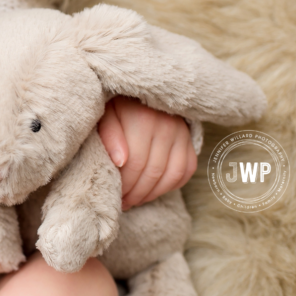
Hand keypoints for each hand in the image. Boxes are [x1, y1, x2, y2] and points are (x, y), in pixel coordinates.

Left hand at [97, 96, 196, 210]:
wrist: (142, 92)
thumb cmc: (118, 106)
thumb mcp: (106, 114)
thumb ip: (109, 136)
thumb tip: (120, 162)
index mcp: (142, 119)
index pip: (136, 162)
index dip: (125, 183)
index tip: (114, 194)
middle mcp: (166, 126)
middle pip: (153, 171)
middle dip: (136, 193)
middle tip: (123, 202)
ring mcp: (181, 133)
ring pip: (172, 174)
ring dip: (152, 193)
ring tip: (135, 200)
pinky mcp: (189, 140)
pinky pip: (186, 170)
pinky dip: (171, 185)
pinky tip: (153, 190)